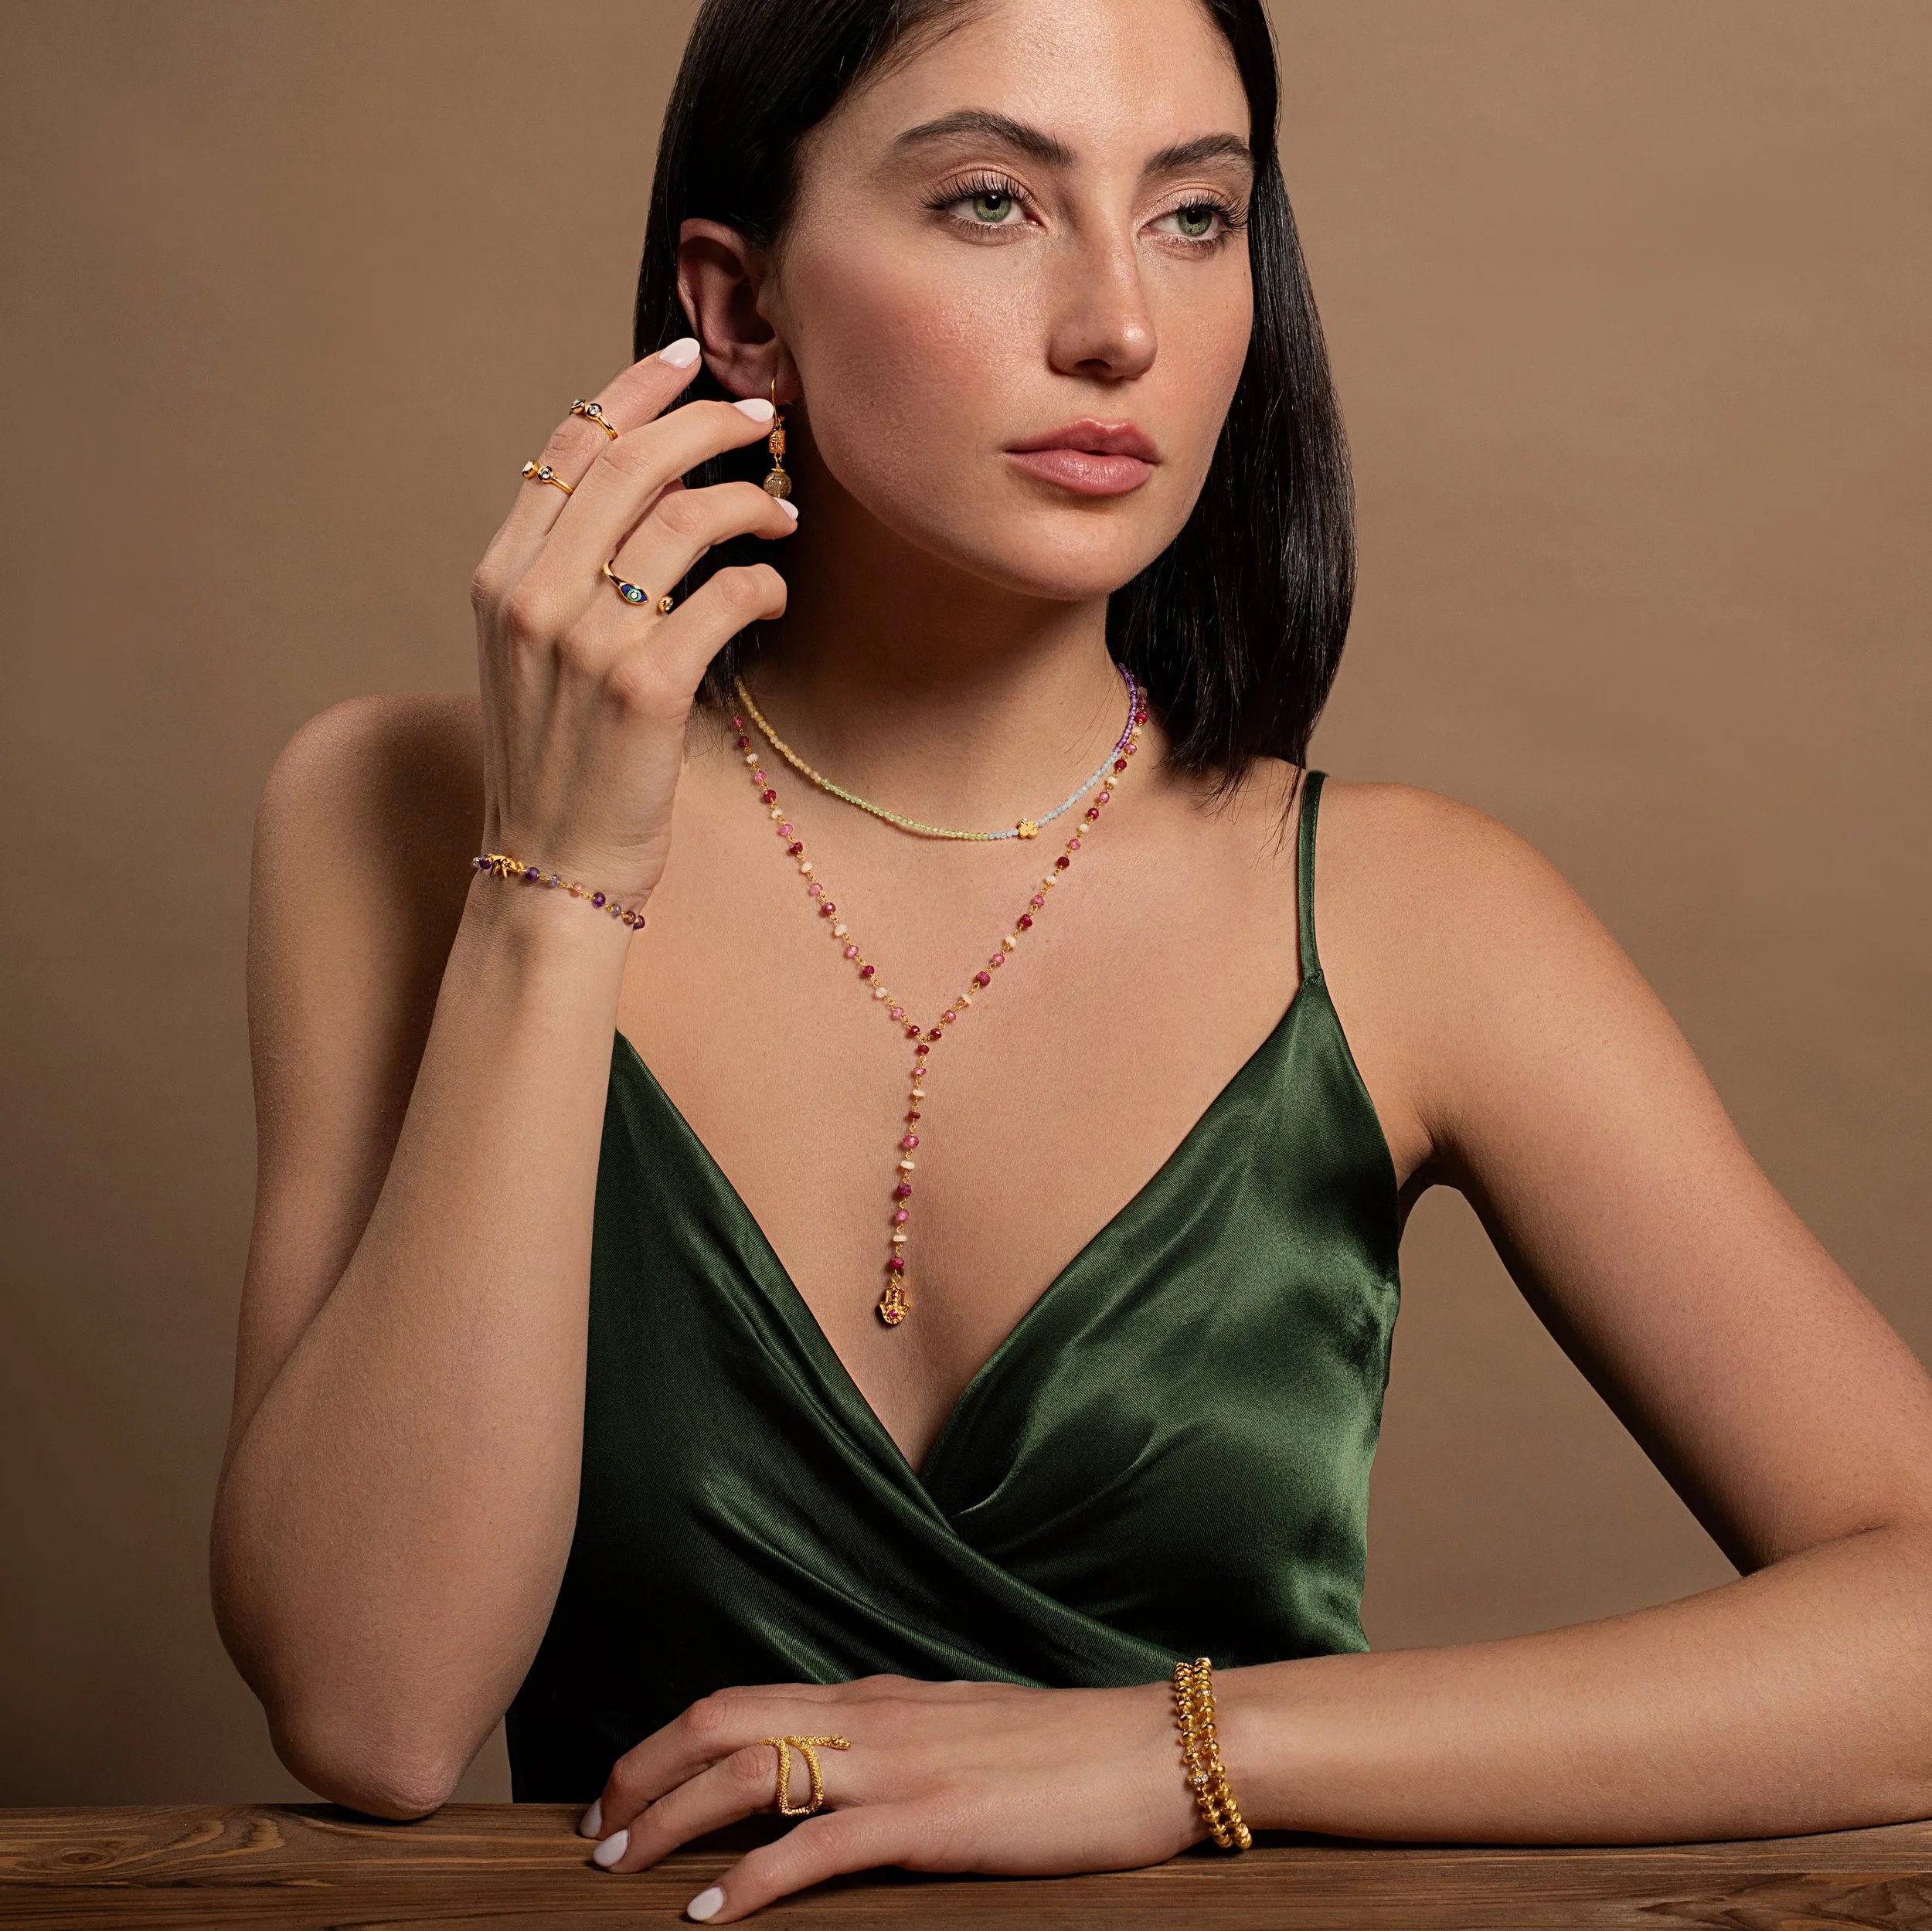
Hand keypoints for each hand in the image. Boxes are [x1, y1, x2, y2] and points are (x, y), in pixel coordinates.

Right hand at [468, 339, 796, 909]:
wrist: (551, 866)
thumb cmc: (558, 759)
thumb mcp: (533, 654)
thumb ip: (565, 573)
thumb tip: (644, 489)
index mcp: (500, 577)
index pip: (568, 448)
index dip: (632, 390)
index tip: (685, 359)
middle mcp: (533, 597)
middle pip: (630, 463)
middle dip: (707, 422)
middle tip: (761, 419)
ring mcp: (586, 642)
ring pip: (684, 519)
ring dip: (749, 502)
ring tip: (782, 515)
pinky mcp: (644, 690)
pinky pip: (724, 597)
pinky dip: (761, 582)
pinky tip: (771, 593)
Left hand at [575, 1673, 1200, 1920]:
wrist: (1151, 1748)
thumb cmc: (1064, 1750)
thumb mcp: (959, 1731)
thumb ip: (892, 1743)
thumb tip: (831, 1772)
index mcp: (877, 1694)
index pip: (742, 1701)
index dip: (668, 1742)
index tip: (623, 1787)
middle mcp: (871, 1715)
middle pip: (722, 1722)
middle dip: (643, 1772)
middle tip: (595, 1829)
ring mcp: (897, 1763)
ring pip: (748, 1772)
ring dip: (670, 1818)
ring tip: (623, 1866)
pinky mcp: (929, 1819)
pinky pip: (814, 1846)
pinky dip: (747, 1880)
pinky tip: (709, 1914)